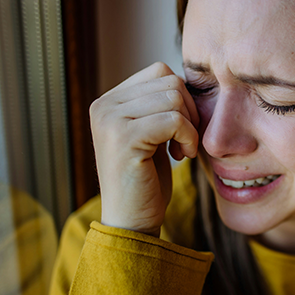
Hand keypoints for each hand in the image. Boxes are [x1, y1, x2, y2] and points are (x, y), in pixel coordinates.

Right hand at [90, 62, 199, 236]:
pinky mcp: (123, 138)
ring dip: (190, 125)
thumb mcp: (151, 134)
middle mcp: (104, 105)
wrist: (132, 222)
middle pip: (169, 81)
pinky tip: (183, 157)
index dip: (182, 98)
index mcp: (109, 101)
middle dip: (190, 110)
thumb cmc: (147, 181)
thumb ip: (158, 104)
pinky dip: (189, 138)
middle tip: (185, 141)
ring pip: (174, 97)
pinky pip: (174, 120)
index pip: (159, 71)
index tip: (180, 130)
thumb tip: (187, 78)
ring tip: (182, 150)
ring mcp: (110, 120)